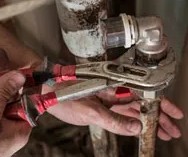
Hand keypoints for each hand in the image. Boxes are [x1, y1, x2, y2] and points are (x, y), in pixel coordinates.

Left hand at [44, 81, 183, 140]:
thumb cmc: (63, 94)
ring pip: (133, 110)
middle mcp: (113, 91)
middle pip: (143, 103)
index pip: (145, 95)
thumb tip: (137, 128)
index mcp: (114, 87)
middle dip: (158, 117)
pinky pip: (121, 114)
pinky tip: (141, 128)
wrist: (45, 92)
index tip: (174, 114)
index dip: (161, 105)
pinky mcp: (101, 106)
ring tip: (162, 132)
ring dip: (148, 121)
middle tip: (171, 130)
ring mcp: (108, 99)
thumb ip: (114, 120)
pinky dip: (133, 122)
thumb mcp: (90, 111)